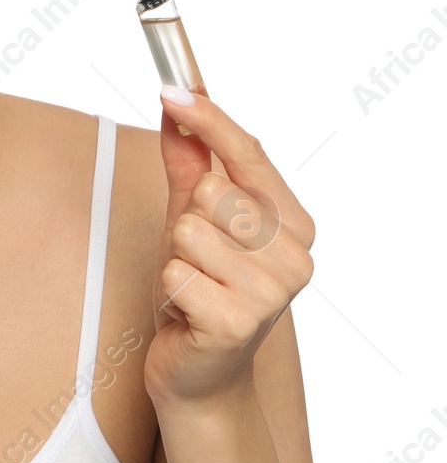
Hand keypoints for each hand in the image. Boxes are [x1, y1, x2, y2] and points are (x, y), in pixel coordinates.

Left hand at [144, 84, 315, 414]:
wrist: (200, 373)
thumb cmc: (201, 291)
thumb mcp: (192, 220)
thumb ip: (188, 164)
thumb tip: (176, 108)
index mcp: (293, 224)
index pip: (250, 154)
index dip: (209, 119)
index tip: (173, 89)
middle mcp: (295, 256)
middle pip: (211, 191)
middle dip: (186, 222)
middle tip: (196, 260)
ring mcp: (271, 292)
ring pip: (188, 230)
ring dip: (175, 259)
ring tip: (192, 285)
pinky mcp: (237, 321)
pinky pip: (174, 271)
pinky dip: (168, 289)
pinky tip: (186, 311)